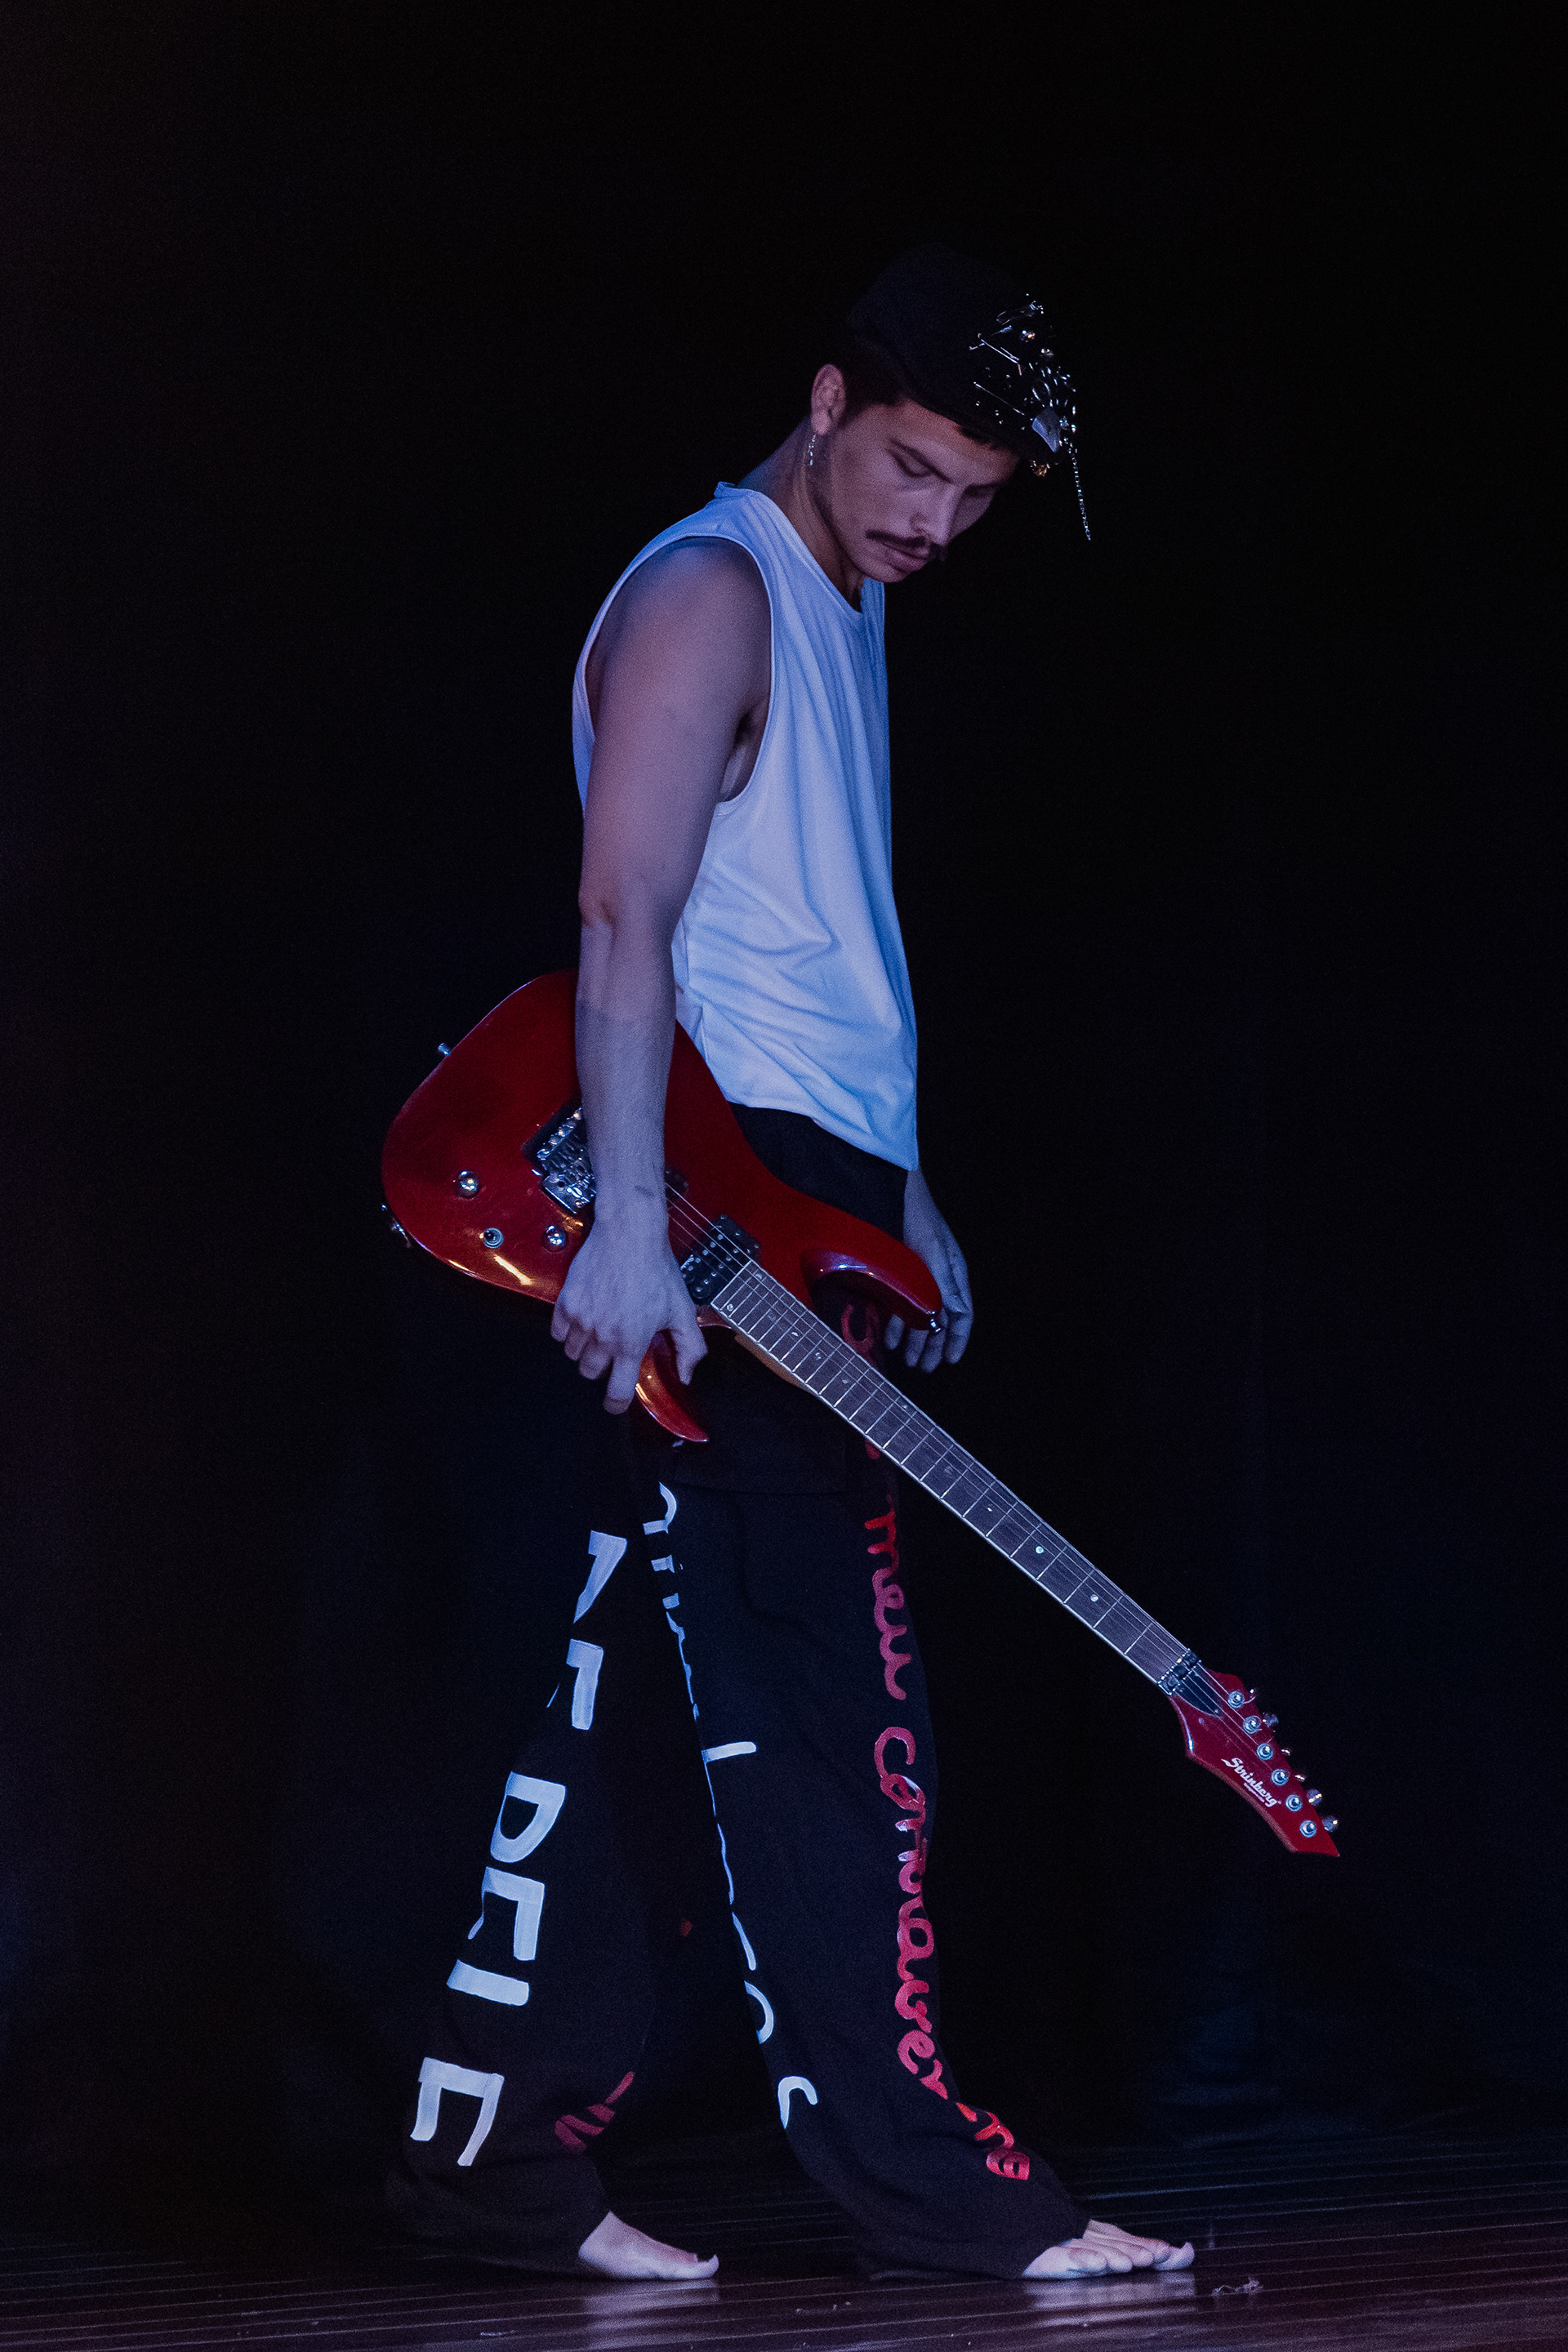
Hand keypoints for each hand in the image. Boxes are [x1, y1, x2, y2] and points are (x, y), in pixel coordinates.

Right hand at [550, 1206, 705, 1412]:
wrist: (629, 1234)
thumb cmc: (655, 1269)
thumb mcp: (682, 1309)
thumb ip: (689, 1348)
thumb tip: (685, 1376)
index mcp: (631, 1342)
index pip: (616, 1392)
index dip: (615, 1404)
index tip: (615, 1402)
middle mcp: (603, 1336)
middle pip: (590, 1373)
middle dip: (602, 1367)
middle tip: (613, 1348)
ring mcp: (581, 1320)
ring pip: (572, 1354)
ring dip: (584, 1349)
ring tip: (600, 1330)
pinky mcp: (565, 1303)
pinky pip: (557, 1333)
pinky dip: (568, 1331)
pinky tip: (584, 1318)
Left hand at [885, 1167, 972, 1371]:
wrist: (894, 1191)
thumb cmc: (919, 1220)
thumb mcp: (936, 1254)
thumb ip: (947, 1285)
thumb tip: (959, 1314)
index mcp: (955, 1275)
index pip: (963, 1315)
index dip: (957, 1339)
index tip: (950, 1360)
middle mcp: (939, 1279)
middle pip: (941, 1320)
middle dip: (933, 1346)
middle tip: (924, 1368)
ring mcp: (919, 1277)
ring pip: (920, 1316)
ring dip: (914, 1339)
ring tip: (907, 1360)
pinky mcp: (900, 1273)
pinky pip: (901, 1305)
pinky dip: (896, 1323)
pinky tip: (890, 1337)